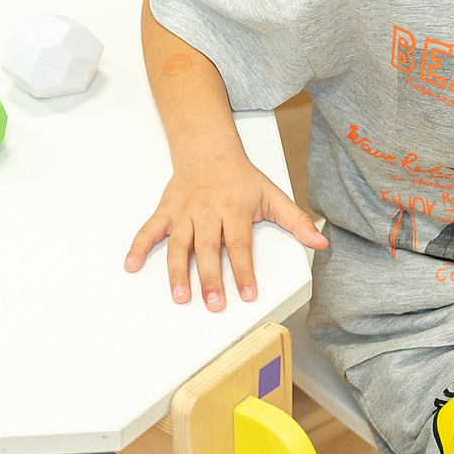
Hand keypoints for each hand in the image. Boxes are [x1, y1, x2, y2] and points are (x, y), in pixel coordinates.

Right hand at [125, 154, 324, 309]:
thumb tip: (321, 242)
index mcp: (233, 209)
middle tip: (213, 304)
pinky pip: (149, 230)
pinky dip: (138, 247)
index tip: (248, 294)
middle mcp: (206, 212)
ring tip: (179, 295)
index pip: (240, 245)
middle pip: (208, 249)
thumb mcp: (272, 195)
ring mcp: (183, 212)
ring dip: (177, 272)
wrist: (208, 149)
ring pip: (179, 245)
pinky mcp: (166, 211)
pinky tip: (132, 265)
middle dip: (210, 278)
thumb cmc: (241, 177)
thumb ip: (295, 221)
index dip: (244, 270)